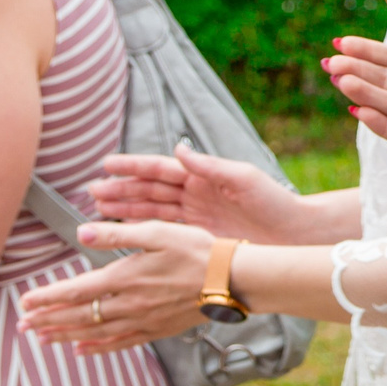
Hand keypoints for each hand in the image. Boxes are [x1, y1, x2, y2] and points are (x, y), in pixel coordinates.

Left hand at [14, 220, 212, 353]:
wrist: (231, 280)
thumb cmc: (197, 250)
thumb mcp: (158, 232)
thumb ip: (117, 236)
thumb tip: (82, 234)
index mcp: (124, 278)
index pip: (75, 291)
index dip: (47, 297)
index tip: (25, 302)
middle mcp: (128, 304)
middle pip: (79, 316)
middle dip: (47, 320)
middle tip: (22, 325)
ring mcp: (142, 321)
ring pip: (94, 333)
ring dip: (64, 335)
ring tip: (42, 338)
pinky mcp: (156, 330)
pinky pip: (119, 343)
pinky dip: (96, 348)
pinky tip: (81, 350)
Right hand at [89, 146, 320, 242]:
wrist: (294, 235)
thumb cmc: (276, 203)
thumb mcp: (243, 179)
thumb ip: (209, 166)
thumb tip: (179, 149)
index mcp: (204, 176)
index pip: (160, 169)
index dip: (133, 166)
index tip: (107, 163)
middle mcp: (196, 194)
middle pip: (149, 190)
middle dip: (120, 189)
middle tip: (92, 191)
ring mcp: (195, 216)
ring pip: (151, 210)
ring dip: (125, 209)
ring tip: (97, 209)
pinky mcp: (198, 237)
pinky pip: (164, 231)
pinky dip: (141, 231)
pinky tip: (122, 232)